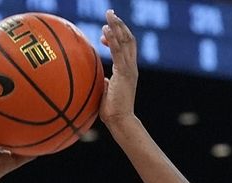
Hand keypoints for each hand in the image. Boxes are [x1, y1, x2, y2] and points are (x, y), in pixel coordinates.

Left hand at [99, 9, 136, 126]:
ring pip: (126, 41)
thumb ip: (106, 83)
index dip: (118, 35)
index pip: (127, 47)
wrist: (120, 120)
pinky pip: (118, 52)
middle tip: (110, 12)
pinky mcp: (124, 72)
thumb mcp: (107, 92)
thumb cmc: (112, 111)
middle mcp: (131, 67)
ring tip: (109, 14)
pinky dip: (113, 39)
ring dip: (117, 26)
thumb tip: (101, 79)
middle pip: (129, 39)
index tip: (106, 29)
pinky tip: (105, 30)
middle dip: (119, 24)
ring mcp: (129, 69)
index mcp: (128, 70)